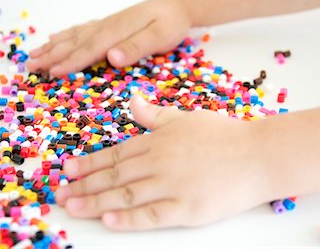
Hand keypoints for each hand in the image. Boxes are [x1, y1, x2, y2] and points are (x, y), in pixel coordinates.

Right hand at [27, 0, 191, 76]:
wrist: (177, 4)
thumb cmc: (170, 23)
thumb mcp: (159, 37)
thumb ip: (136, 47)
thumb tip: (112, 58)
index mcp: (116, 32)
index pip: (89, 50)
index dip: (69, 63)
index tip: (50, 73)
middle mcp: (107, 26)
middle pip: (75, 42)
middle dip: (52, 55)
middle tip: (29, 66)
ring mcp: (107, 24)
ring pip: (74, 35)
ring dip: (53, 45)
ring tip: (34, 54)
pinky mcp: (110, 23)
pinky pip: (82, 29)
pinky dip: (67, 34)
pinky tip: (56, 36)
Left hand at [55, 95, 272, 230]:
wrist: (258, 155)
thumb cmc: (224, 134)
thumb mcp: (187, 118)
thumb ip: (155, 115)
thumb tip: (131, 100)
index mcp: (159, 140)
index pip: (116, 153)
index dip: (89, 162)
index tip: (68, 169)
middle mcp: (161, 162)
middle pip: (115, 175)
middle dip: (84, 184)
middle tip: (60, 192)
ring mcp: (173, 186)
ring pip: (126, 195)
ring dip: (96, 202)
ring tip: (73, 207)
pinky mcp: (188, 209)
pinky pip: (152, 216)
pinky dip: (128, 219)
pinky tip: (108, 220)